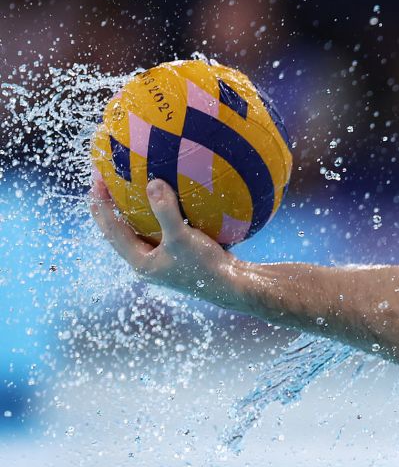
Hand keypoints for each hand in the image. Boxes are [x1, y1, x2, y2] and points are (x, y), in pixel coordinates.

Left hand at [88, 175, 241, 304]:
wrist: (233, 286)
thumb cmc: (206, 267)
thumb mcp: (183, 238)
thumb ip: (165, 211)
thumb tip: (152, 184)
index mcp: (140, 261)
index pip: (111, 229)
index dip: (101, 204)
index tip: (97, 180)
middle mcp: (145, 262)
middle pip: (117, 232)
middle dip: (106, 209)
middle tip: (100, 183)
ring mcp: (159, 261)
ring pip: (134, 233)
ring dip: (126, 213)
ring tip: (122, 191)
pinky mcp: (174, 257)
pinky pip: (154, 233)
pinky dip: (150, 217)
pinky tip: (159, 204)